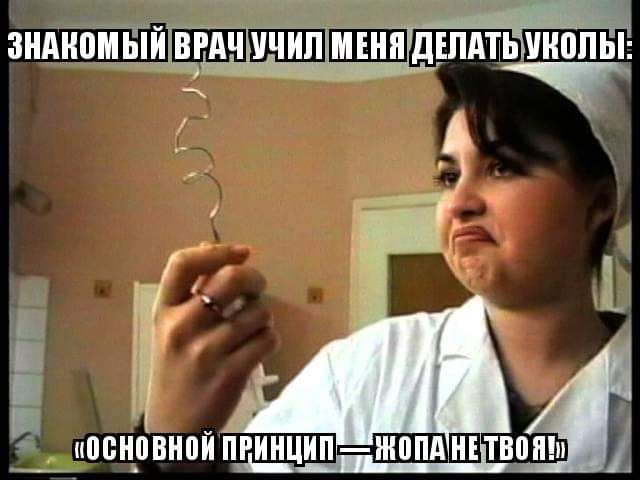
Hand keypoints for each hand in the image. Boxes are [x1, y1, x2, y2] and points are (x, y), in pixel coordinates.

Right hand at [144, 243, 280, 434]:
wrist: (173, 424)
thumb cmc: (176, 367)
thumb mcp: (171, 327)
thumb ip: (190, 289)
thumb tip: (210, 245)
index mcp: (163, 311)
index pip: (181, 263)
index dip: (218, 250)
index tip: (243, 252)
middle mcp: (181, 327)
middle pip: (231, 279)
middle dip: (255, 279)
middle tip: (256, 289)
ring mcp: (206, 351)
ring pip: (258, 311)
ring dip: (263, 317)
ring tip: (251, 329)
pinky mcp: (230, 373)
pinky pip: (268, 339)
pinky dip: (269, 339)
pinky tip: (256, 348)